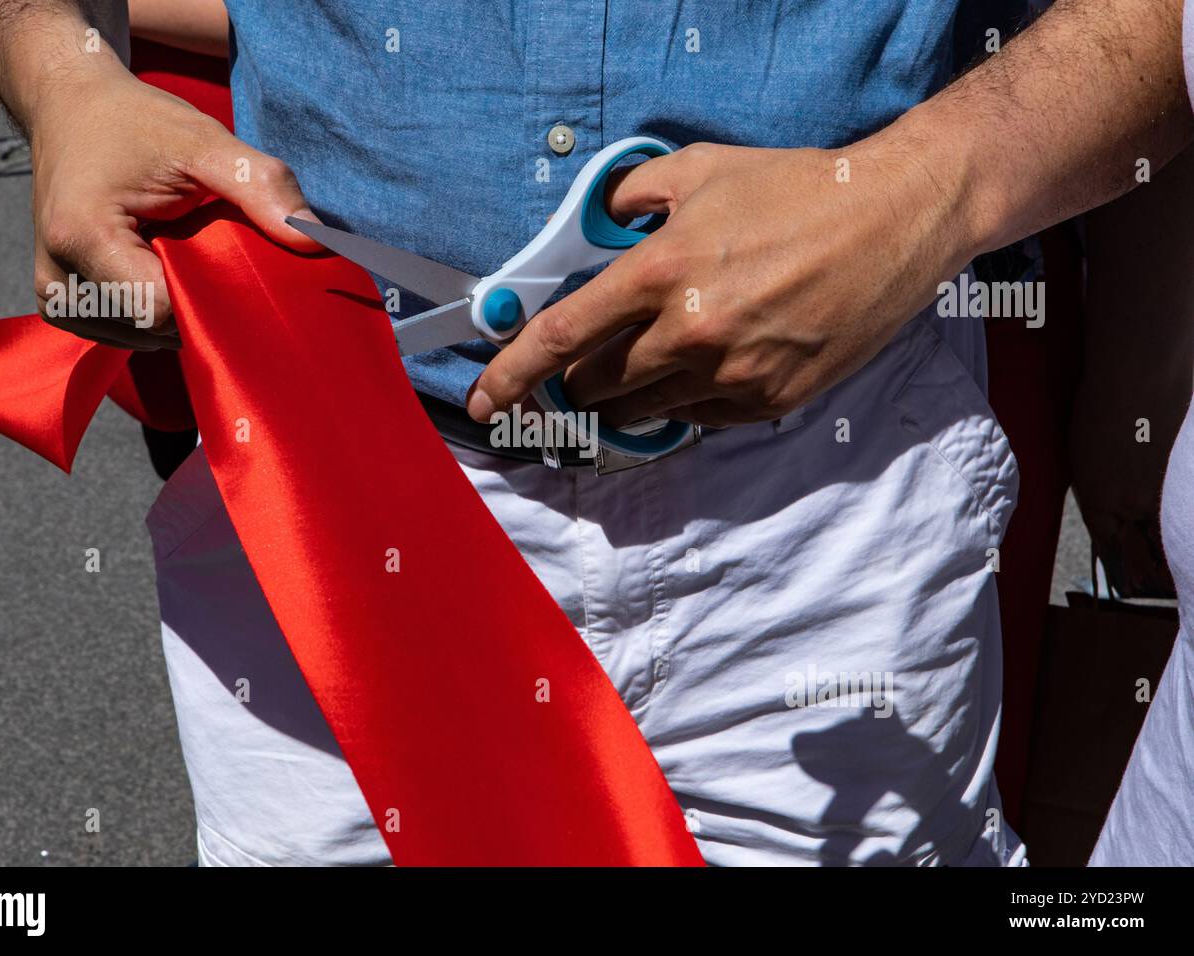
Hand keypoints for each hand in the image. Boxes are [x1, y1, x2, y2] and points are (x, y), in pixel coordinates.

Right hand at [28, 62, 320, 348]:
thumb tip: (316, 238)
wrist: (71, 109)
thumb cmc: (137, 123)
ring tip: (177, 253)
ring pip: (141, 337)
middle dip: (196, 301)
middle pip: (153, 328)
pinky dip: (152, 310)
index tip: (231, 260)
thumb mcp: (203, 141)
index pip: (162, 310)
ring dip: (175, 308)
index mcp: (83, 237)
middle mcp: (56, 278)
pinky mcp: (61, 305)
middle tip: (208, 250)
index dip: (210, 296)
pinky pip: (124, 332)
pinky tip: (159, 269)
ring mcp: (55, 298)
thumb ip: (259, 185)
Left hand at [466, 140, 974, 426]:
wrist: (896, 220)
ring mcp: (730, 374)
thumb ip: (631, 196)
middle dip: (578, 378)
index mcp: (660, 273)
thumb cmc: (798, 190)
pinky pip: (698, 416)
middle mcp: (688, 333)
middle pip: (595, 385)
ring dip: (628, 392)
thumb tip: (599, 226)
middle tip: (588, 360)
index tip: (486, 398)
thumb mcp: (701, 169)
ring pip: (642, 409)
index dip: (511, 374)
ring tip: (653, 356)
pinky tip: (708, 361)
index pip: (560, 339)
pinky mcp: (767, 400)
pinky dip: (685, 397)